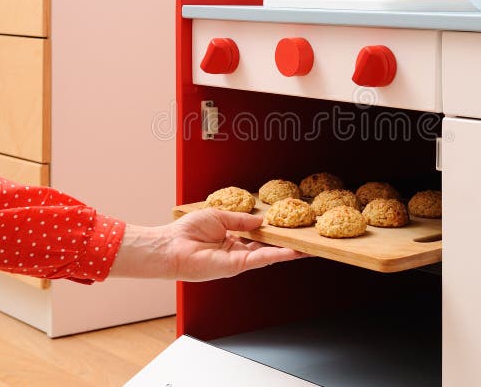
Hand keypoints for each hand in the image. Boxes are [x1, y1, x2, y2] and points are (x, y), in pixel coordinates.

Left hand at [108, 208, 307, 280]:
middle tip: (305, 239)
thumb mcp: (219, 216)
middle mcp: (237, 250)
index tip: (288, 227)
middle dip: (286, 244)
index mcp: (231, 237)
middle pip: (267, 247)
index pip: (258, 235)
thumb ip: (242, 219)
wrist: (172, 246)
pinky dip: (278, 255)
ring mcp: (238, 259)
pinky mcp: (237, 265)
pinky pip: (262, 259)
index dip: (273, 231)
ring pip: (269, 254)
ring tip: (308, 247)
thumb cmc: (187, 231)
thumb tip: (261, 221)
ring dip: (288, 251)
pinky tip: (293, 252)